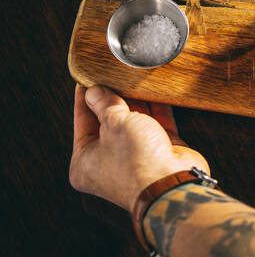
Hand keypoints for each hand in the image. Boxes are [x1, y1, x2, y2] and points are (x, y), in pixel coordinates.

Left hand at [70, 84, 208, 212]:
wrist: (171, 183)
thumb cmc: (135, 161)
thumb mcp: (114, 123)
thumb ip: (106, 104)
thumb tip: (95, 91)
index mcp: (86, 161)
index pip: (82, 122)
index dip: (86, 97)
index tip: (89, 77)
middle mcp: (110, 160)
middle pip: (109, 121)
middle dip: (115, 97)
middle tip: (115, 73)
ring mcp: (137, 156)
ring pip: (135, 121)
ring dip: (137, 101)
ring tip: (136, 78)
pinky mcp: (162, 151)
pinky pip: (158, 124)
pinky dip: (158, 108)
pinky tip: (157, 90)